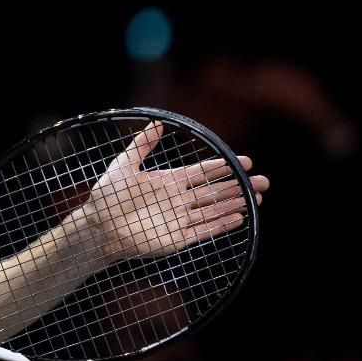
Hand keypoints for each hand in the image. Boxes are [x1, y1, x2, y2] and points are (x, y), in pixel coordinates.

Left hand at [83, 121, 268, 264]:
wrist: (98, 226)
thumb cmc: (107, 195)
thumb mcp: (124, 164)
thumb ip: (142, 145)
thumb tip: (157, 122)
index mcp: (168, 181)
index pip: (202, 172)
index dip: (223, 167)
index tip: (245, 162)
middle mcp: (177, 199)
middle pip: (214, 191)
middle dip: (239, 186)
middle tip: (263, 182)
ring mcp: (179, 219)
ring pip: (213, 210)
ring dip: (234, 204)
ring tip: (256, 198)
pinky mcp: (177, 239)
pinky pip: (204, 231)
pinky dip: (222, 224)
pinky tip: (239, 217)